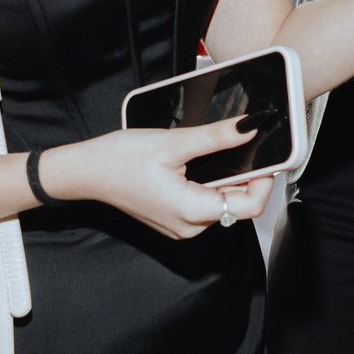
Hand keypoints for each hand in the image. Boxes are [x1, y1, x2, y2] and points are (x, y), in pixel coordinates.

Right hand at [40, 119, 265, 239]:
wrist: (85, 172)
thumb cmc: (118, 160)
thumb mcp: (173, 143)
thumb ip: (216, 137)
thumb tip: (250, 127)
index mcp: (192, 212)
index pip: (251, 206)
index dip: (265, 181)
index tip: (268, 157)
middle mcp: (190, 227)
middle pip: (238, 205)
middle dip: (247, 177)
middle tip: (243, 147)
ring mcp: (181, 226)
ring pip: (222, 205)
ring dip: (227, 180)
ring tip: (214, 153)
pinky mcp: (174, 220)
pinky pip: (204, 205)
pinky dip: (210, 186)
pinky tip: (197, 166)